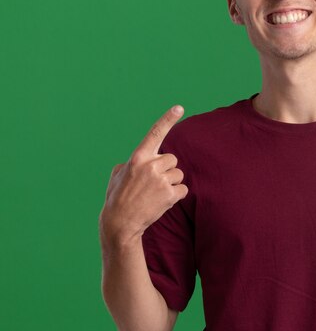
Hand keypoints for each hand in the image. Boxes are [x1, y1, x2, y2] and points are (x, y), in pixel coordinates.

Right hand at [100, 105, 187, 242]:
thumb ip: (133, 161)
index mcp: (138, 157)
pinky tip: (162, 201)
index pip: (155, 133)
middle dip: (166, 169)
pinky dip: (176, 195)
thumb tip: (142, 159)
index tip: (179, 107)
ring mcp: (161, 180)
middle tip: (152, 183)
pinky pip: (183, 189)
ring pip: (178, 174)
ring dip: (171, 183)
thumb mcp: (118, 173)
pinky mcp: (170, 194)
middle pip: (172, 159)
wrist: (120, 223)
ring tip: (155, 194)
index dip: (168, 119)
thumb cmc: (117, 197)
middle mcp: (150, 165)